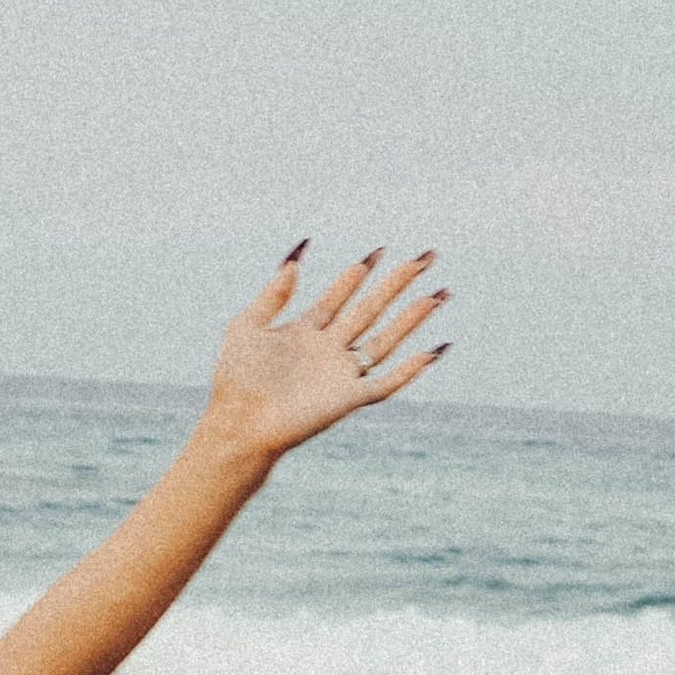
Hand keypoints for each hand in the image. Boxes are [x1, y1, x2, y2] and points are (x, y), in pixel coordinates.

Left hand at [200, 247, 448, 466]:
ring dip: (411, 319)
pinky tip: (432, 351)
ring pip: (385, 341)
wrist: (240, 422)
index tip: (376, 252)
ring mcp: (341, 375)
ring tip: (436, 295)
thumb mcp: (247, 326)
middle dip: (396, 285)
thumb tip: (293, 260)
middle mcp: (327, 351)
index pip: (338, 298)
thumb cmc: (237, 379)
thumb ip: (273, 294)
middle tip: (423, 260)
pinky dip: (410, 370)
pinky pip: (387, 383)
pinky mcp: (349, 399)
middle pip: (369, 311)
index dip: (356, 276)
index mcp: (303, 333)